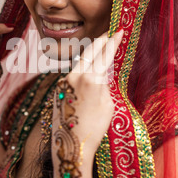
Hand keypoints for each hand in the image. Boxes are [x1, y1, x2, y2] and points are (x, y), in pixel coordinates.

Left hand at [51, 29, 122, 177]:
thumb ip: (105, 84)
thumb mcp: (108, 105)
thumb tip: (102, 75)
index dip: (113, 42)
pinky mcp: (58, 90)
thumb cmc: (94, 129)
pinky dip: (82, 69)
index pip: (105, 54)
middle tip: (109, 32)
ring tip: (100, 48)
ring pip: (80, 62)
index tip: (119, 31)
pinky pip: (73, 74)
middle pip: (89, 52)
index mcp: (91, 79)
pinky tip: (88, 69)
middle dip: (100, 41)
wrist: (71, 146)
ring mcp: (63, 82)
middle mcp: (75, 76)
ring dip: (90, 55)